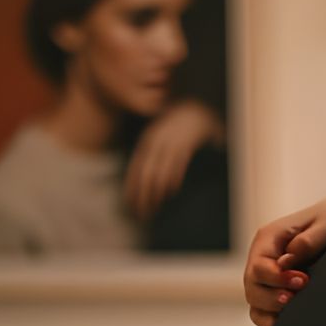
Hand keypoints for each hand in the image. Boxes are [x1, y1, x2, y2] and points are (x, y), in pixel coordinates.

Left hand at [125, 99, 225, 219]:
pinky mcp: (186, 145)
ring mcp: (171, 143)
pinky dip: (173, 179)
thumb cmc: (177, 128)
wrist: (195, 111)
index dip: (131, 188)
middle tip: (143, 213)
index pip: (135, 169)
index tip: (130, 205)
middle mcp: (156, 143)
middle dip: (143, 196)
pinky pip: (177, 165)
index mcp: (147, 142)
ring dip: (157, 192)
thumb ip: (151, 154)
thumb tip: (144, 178)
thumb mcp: (159, 137)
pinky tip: (171, 191)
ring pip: (160, 172)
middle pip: (145, 174)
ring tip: (156, 206)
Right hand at [244, 183, 325, 325]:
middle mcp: (264, 259)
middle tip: (294, 301)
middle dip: (271, 300)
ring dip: (269, 316)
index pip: (259, 266)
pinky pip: (266, 314)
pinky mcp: (279, 292)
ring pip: (256, 305)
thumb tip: (287, 261)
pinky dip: (273, 324)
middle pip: (252, 288)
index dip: (276, 279)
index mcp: (269, 239)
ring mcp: (269, 278)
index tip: (303, 281)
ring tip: (290, 320)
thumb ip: (308, 241)